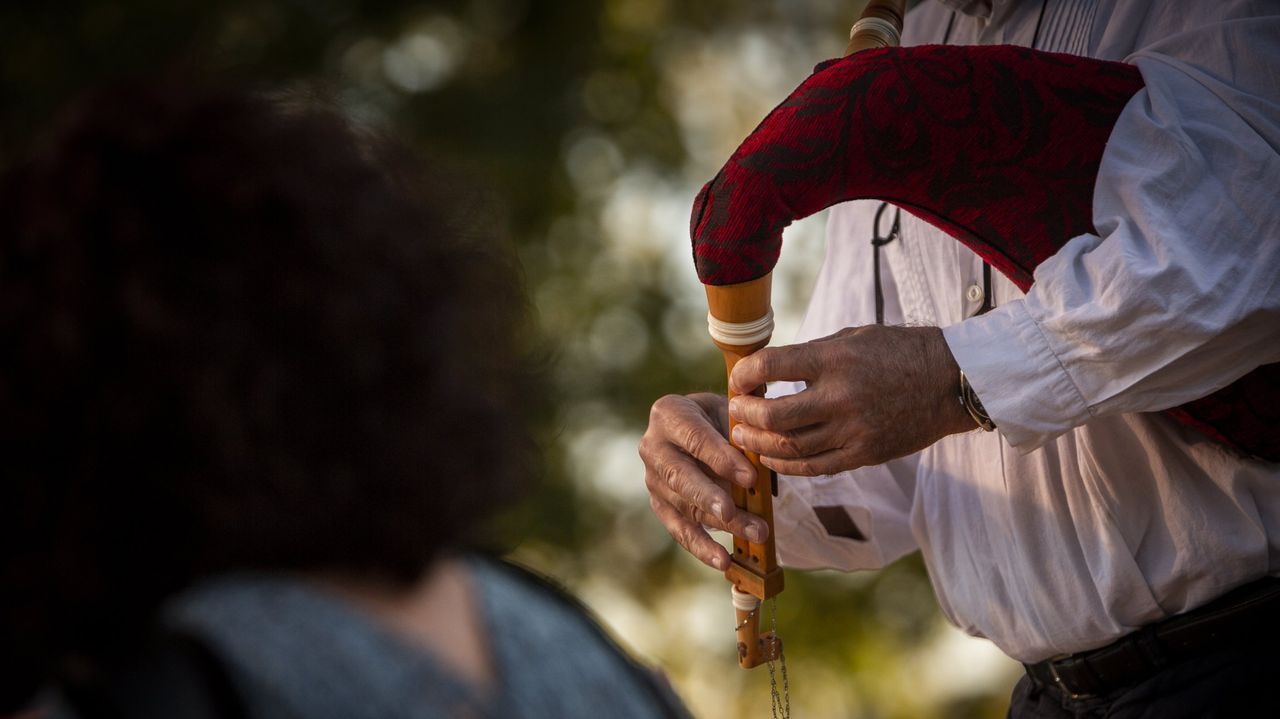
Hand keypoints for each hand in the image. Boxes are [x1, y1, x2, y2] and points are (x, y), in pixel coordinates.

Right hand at [639, 393, 771, 570]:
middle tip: (732, 513)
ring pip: (684, 506)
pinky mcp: (660, 505)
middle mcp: (652, 446)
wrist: (706, 428)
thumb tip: (754, 469)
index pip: (694, 438)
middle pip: (679, 476)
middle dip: (708, 497)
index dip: (721, 458)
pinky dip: (703, 547)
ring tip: (755, 534)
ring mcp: (653, 479)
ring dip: (720, 524)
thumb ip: (739, 435)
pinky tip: (724, 560)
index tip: (750, 478)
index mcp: (669, 413)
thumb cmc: (723, 418)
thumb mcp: (731, 413)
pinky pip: (679, 529)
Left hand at [727, 325, 975, 475]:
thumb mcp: (852, 338)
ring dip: (758, 443)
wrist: (950, 381)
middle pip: (774, 416)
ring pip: (790, 447)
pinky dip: (785, 465)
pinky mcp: (864, 454)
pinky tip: (769, 458)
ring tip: (743, 436)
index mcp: (835, 359)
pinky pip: (814, 468)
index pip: (771, 367)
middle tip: (735, 411)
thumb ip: (810, 354)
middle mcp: (841, 397)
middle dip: (744, 415)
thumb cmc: (898, 352)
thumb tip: (767, 370)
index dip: (744, 375)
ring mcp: (853, 430)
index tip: (738, 380)